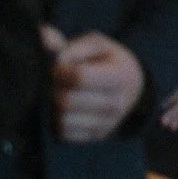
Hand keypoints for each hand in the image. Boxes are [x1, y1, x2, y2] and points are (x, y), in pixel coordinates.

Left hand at [43, 26, 144, 143]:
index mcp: (119, 77)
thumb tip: (44, 42)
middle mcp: (115, 105)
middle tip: (53, 81)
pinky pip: (65, 134)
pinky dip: (58, 122)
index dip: (61, 70)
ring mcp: (106, 124)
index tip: (58, 65)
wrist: (133, 89)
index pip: (79, 78)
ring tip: (58, 94)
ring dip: (53, 107)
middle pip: (67, 102)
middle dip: (53, 89)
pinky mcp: (95, 136)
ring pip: (63, 121)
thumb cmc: (109, 62)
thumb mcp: (98, 45)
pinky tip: (63, 108)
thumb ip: (72, 45)